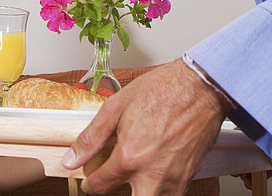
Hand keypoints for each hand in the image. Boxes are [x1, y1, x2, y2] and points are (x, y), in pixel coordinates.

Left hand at [62, 58, 232, 194]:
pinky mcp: (189, 177)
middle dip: (115, 193)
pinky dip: (159, 191)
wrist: (201, 87)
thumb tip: (71, 159)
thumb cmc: (162, 90)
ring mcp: (173, 179)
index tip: (90, 181)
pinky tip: (152, 174)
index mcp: (130, 157)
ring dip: (138, 193)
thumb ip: (91, 138)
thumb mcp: (116, 107)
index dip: (90, 185)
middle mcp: (152, 174)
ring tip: (133, 177)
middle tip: (111, 182)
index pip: (100, 187)